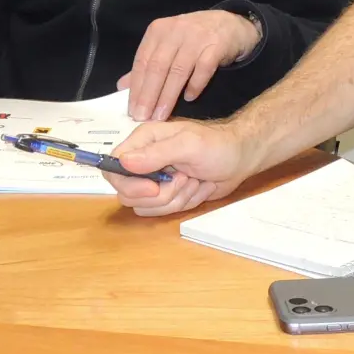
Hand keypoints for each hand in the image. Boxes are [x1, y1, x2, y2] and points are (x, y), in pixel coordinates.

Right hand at [103, 119, 254, 216]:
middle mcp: (143, 161)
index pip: (114, 168)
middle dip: (160, 194)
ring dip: (175, 198)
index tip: (153, 187)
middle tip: (184, 179)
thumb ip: (156, 154)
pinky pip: (162, 211)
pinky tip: (196, 187)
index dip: (129, 184)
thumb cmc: (217, 145)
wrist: (240, 158)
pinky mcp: (166, 195)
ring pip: (146, 206)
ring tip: (193, 180)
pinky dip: (183, 203)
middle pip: (127, 193)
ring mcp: (154, 180)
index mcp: (142, 142)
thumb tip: (124, 162)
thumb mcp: (188, 145)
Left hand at [120, 10, 260, 120]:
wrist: (229, 25)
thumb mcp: (167, 45)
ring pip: (178, 70)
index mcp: (158, 31)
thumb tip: (122, 86)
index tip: (132, 111)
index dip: (136, 88)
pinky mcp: (216, 45)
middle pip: (157, 67)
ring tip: (161, 115)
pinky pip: (203, 68)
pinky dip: (195, 85)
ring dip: (168, 96)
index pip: (142, 62)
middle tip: (143, 117)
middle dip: (149, 95)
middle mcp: (175, 31)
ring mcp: (196, 37)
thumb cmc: (193, 39)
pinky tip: (189, 99)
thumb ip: (146, 65)